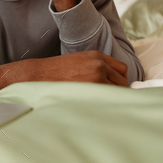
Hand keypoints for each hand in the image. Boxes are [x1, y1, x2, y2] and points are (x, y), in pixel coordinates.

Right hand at [0, 51, 127, 91]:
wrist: (40, 74)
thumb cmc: (57, 71)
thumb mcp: (79, 61)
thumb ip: (96, 66)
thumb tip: (111, 81)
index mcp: (97, 56)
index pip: (122, 69)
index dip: (121, 80)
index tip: (117, 88)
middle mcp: (100, 64)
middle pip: (123, 81)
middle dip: (119, 91)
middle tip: (109, 99)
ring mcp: (96, 76)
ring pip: (117, 91)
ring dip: (113, 98)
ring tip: (102, 103)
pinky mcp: (91, 88)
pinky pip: (108, 98)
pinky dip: (106, 103)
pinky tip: (98, 106)